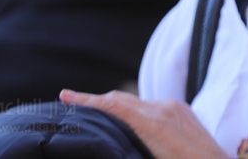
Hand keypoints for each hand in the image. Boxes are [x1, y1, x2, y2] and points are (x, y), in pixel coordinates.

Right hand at [60, 89, 228, 158]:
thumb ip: (129, 151)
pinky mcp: (183, 111)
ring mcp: (176, 108)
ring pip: (136, 103)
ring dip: (114, 107)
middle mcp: (167, 109)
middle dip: (95, 102)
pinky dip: (133, 111)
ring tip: (91, 114)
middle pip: (122, 100)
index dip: (88, 100)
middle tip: (70, 106)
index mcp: (157, 124)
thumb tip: (107, 148)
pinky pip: (151, 107)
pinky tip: (123, 121)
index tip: (64, 96)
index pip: (116, 106)